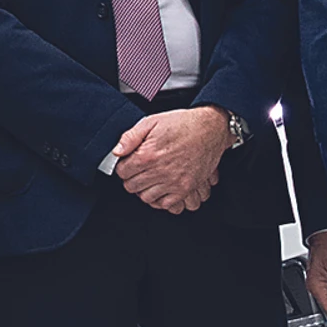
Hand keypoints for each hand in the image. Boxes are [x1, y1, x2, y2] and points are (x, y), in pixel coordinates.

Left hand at [111, 104, 230, 217]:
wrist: (210, 129)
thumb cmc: (182, 124)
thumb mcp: (151, 122)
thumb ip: (130, 137)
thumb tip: (116, 151)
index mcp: (148, 155)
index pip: (122, 172)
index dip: (123, 167)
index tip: (128, 164)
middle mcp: (160, 171)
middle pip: (132, 187)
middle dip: (131, 178)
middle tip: (137, 171)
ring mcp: (174, 182)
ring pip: (146, 197)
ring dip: (144, 189)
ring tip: (148, 179)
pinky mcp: (186, 188)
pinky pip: (166, 204)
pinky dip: (160, 199)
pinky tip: (159, 189)